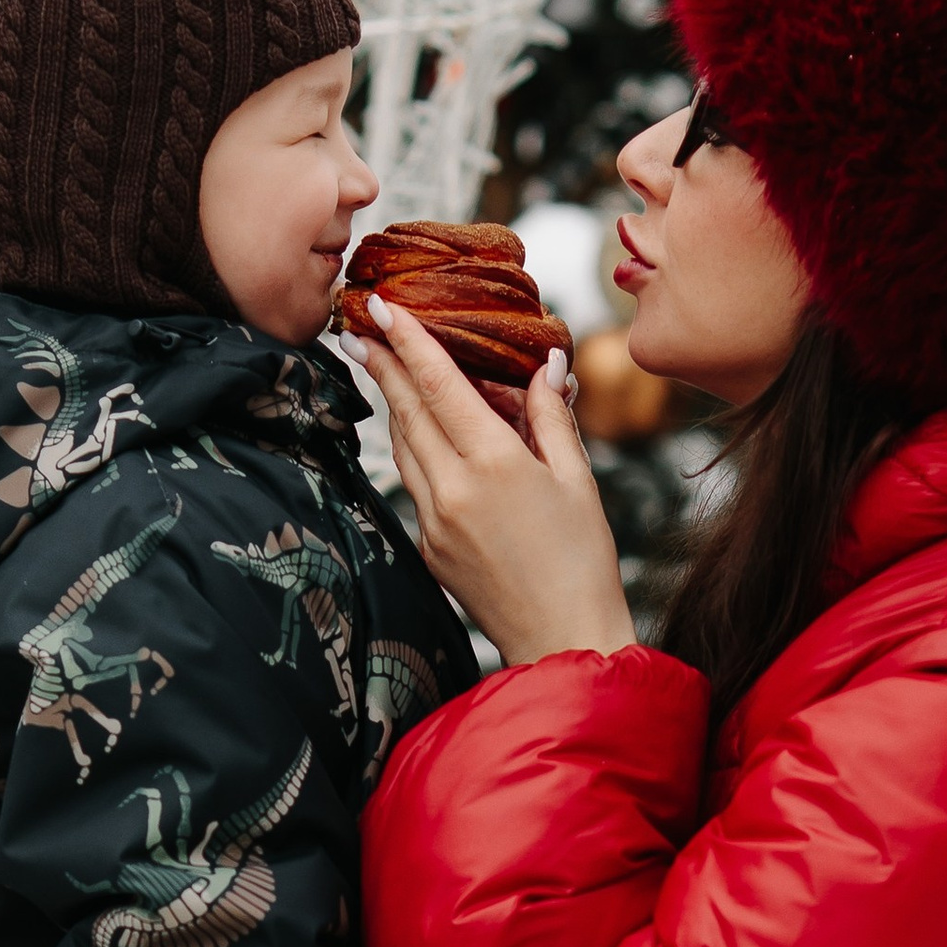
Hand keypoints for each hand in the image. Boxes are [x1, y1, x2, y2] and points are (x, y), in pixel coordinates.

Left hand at [362, 301, 635, 666]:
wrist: (563, 638)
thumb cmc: (583, 560)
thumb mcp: (577, 479)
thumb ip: (553, 416)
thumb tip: (548, 364)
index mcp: (495, 465)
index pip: (439, 386)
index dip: (410, 342)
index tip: (385, 307)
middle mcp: (454, 490)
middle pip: (407, 412)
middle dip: (384, 365)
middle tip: (363, 326)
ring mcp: (434, 521)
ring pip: (403, 447)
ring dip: (392, 405)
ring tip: (383, 368)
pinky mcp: (428, 546)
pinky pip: (414, 483)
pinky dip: (412, 449)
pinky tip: (417, 432)